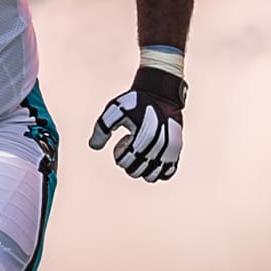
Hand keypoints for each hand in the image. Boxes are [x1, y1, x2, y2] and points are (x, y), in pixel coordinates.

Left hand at [88, 67, 186, 181]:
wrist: (160, 94)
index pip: (126, 162)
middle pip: (137, 172)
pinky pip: (168, 173)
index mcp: (144, 136)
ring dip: (143, 168)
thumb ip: (102, 128)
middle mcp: (159, 146)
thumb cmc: (135, 102)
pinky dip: (158, 170)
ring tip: (142, 151)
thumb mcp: (114, 109)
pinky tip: (152, 156)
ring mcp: (170, 150)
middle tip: (131, 144)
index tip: (123, 139)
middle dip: (129, 160)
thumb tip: (94, 146)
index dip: (120, 154)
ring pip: (152, 176)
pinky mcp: (176, 151)